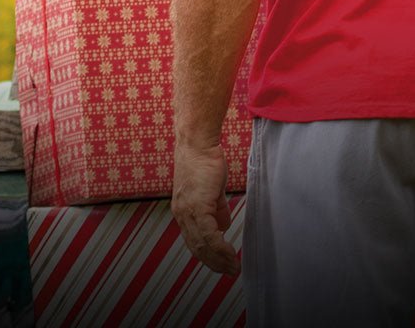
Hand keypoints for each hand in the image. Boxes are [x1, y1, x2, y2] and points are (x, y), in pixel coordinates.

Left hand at [171, 141, 238, 275]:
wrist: (198, 143)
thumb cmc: (206, 160)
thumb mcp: (212, 189)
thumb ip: (216, 208)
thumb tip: (223, 226)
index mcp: (184, 211)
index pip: (194, 241)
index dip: (208, 255)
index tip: (222, 264)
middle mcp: (182, 215)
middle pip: (197, 248)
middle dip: (214, 264)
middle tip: (230, 272)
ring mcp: (188, 212)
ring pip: (202, 245)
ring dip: (219, 260)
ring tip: (233, 267)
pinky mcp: (197, 206)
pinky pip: (209, 235)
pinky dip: (220, 248)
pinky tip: (230, 253)